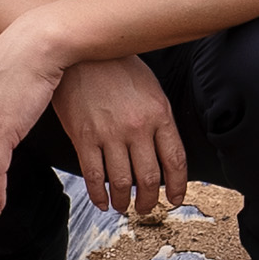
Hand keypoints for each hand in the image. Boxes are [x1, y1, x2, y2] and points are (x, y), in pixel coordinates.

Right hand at [48, 54, 189, 215]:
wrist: (80, 50)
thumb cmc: (116, 66)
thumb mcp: (150, 88)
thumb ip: (159, 119)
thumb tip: (164, 152)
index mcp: (159, 114)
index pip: (175, 161)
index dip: (178, 186)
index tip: (175, 199)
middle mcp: (137, 127)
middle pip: (150, 178)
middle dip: (150, 201)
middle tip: (148, 209)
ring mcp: (109, 133)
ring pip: (122, 182)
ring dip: (124, 202)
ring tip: (124, 207)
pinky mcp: (84, 136)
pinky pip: (93, 175)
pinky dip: (98, 194)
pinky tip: (102, 201)